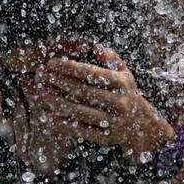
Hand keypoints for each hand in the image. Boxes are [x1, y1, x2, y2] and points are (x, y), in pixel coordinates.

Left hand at [36, 39, 175, 157]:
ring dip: (58, 103)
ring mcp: (113, 122)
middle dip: (59, 82)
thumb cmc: (126, 93)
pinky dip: (63, 124)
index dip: (70, 67)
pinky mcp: (106, 138)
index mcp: (122, 84)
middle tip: (41, 75)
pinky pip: (81, 130)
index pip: (92, 73)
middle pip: (84, 92)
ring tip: (42, 92)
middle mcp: (119, 103)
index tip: (52, 62)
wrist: (142, 126)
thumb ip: (111, 58)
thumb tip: (95, 46)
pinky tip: (48, 117)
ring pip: (80, 111)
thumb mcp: (125, 74)